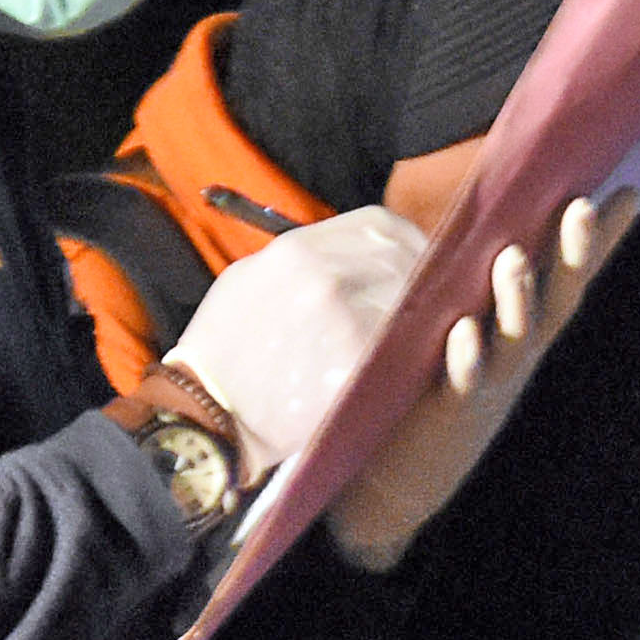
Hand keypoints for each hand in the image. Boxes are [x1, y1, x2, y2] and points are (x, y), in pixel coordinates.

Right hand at [165, 205, 428, 468]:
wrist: (209, 414)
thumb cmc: (225, 352)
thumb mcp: (251, 279)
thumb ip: (307, 260)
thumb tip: (359, 255)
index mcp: (297, 249)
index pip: (381, 224)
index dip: (408, 242)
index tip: (417, 260)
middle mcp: (324, 274)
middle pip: (406, 259)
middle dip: (424, 278)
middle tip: (430, 301)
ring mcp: (346, 318)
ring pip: (413, 301)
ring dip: (425, 314)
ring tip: (419, 332)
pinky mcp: (360, 363)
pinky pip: (408, 345)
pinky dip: (417, 349)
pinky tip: (411, 360)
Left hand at [336, 194, 636, 568]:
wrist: (400, 478)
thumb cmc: (429, 392)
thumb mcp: (463, 332)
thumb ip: (476, 286)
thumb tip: (486, 229)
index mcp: (523, 332)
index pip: (568, 278)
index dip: (600, 241)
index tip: (630, 193)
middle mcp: (517, 357)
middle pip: (557, 301)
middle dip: (572, 256)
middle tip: (583, 206)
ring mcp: (489, 386)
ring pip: (513, 339)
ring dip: (516, 301)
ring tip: (514, 260)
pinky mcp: (450, 414)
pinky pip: (462, 384)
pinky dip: (467, 359)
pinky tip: (466, 333)